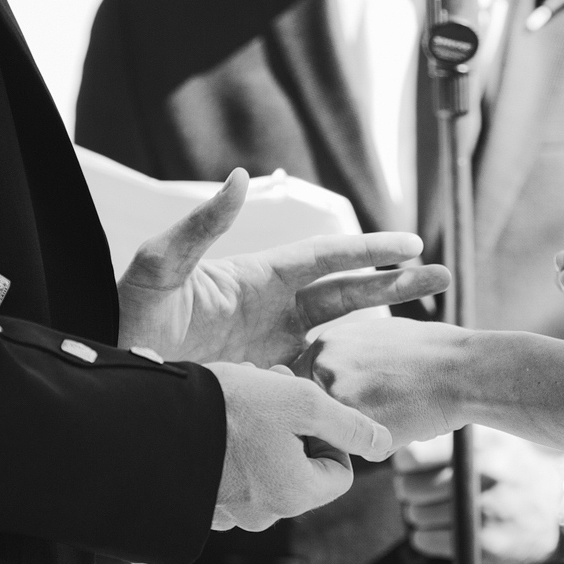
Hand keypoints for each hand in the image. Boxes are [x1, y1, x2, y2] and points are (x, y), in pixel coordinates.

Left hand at [117, 169, 451, 367]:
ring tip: (432, 326)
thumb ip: (201, 226)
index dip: (370, 251)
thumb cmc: (129, 314)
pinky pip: (318, 376)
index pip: (327, 259)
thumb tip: (239, 178)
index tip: (413, 246)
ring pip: (343, 332)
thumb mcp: (160, 266)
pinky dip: (350, 377)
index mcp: (259, 277)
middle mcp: (275, 308)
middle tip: (445, 277)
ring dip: (385, 327)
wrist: (117, 374)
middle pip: (349, 291)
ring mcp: (274, 345)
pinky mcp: (268, 380)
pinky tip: (383, 385)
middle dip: (397, 283)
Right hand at [208, 361, 392, 531]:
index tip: (300, 408)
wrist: (147, 421)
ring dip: (263, 432)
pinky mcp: (200, 502)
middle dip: (292, 427)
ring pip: (266, 467)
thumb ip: (350, 425)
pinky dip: (232, 448)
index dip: (327, 433)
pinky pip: (232, 475)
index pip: (338, 470)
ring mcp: (229, 512)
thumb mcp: (302, 403)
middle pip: (302, 468)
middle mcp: (264, 514)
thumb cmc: (229, 408)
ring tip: (239, 400)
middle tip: (270, 392)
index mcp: (295, 495)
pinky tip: (216, 421)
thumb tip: (384, 444)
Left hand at [300, 314, 470, 447]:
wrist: (462, 370)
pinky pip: (359, 451)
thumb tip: (326, 378)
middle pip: (314, 411)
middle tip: (383, 406)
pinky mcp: (356, 426)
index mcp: (325, 343)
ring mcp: (337, 397)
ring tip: (398, 412)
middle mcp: (323, 367)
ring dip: (361, 433)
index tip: (356, 399)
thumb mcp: (376, 337)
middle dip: (341, 418)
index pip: (302, 385)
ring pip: (336, 433)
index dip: (327, 399)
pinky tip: (407, 425)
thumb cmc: (429, 353)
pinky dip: (382, 447)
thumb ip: (345, 357)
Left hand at [393, 428, 563, 563]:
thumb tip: (397, 438)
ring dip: (419, 514)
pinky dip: (426, 536)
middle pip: (409, 487)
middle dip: (410, 490)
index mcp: (483, 442)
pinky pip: (427, 540)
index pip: (413, 454)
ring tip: (440, 508)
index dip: (405, 463)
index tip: (411, 466)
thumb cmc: (512, 469)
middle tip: (424, 489)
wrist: (558, 513)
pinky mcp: (485, 544)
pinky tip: (444, 528)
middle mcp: (485, 473)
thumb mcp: (493, 438)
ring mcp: (487, 510)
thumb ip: (451, 435)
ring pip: (416, 515)